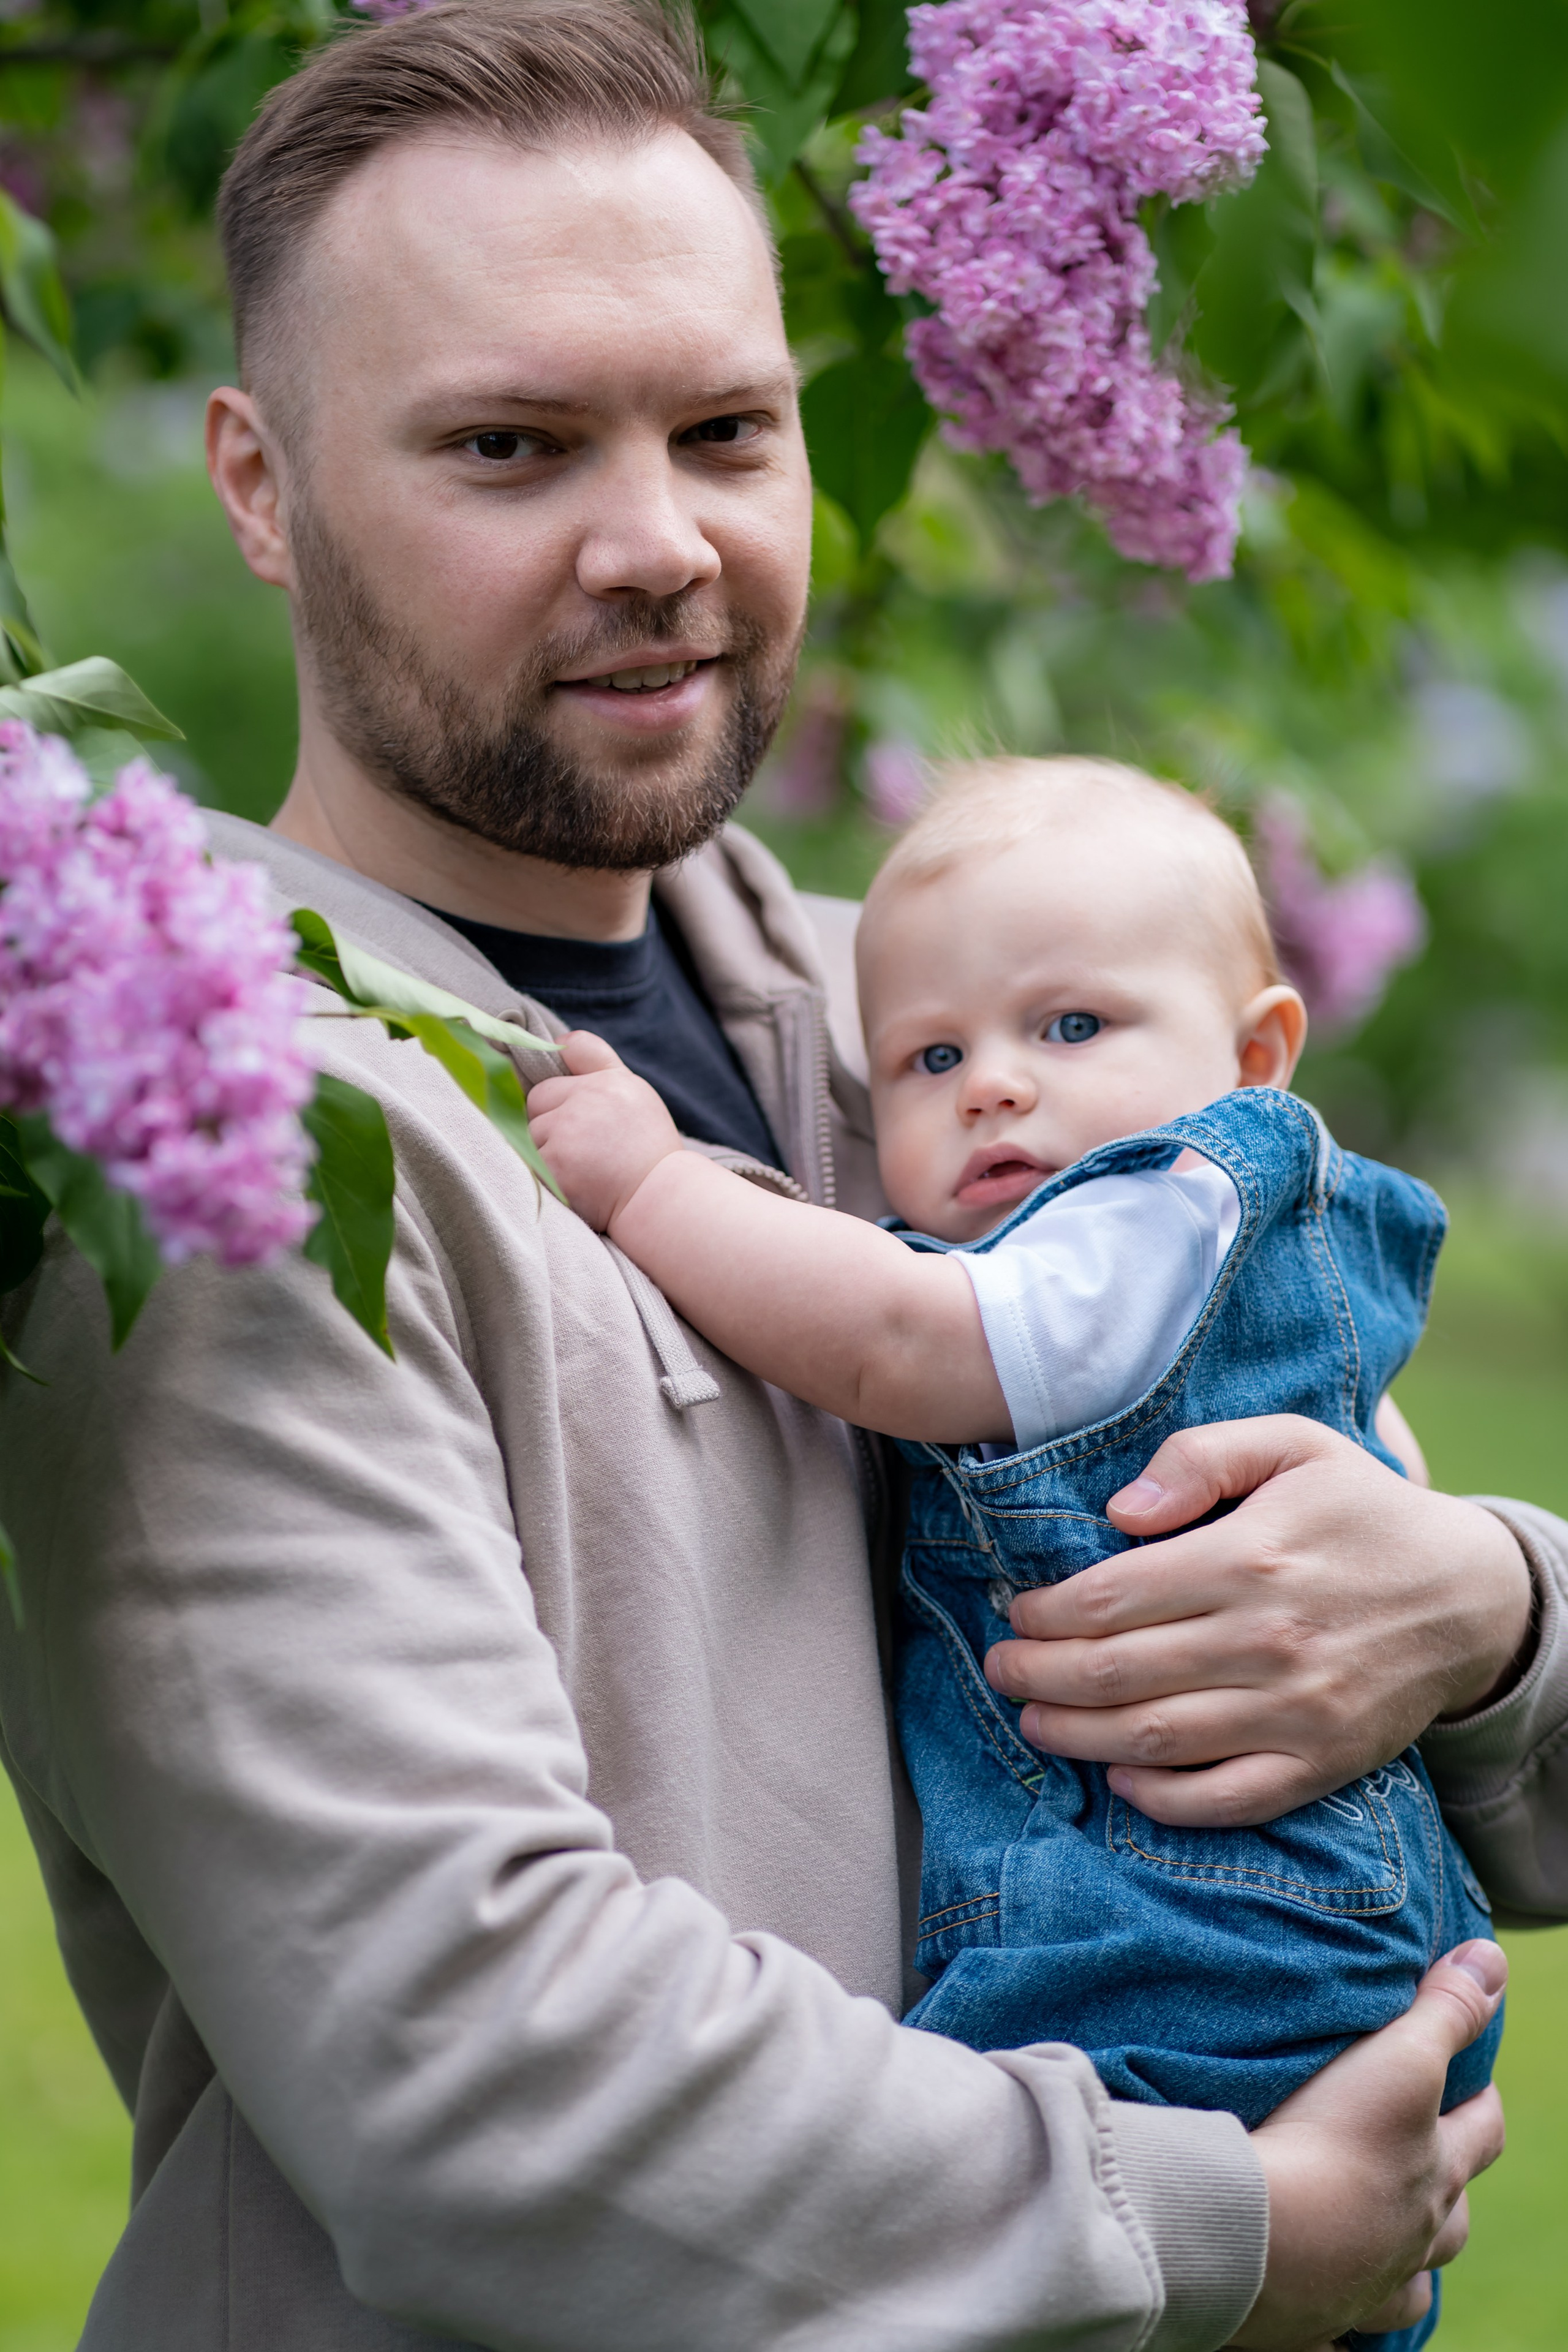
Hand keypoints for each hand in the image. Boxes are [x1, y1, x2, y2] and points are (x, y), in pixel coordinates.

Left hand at [527, 1031, 683, 1232]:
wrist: (659, 1199)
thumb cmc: (646, 1148)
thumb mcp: (632, 1091)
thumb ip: (596, 1060)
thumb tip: (559, 1041)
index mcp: (606, 1081)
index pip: (550, 1083)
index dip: (559, 1107)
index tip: (580, 1127)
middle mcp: (585, 1102)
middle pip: (534, 1108)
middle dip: (548, 1128)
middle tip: (581, 1152)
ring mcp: (565, 1134)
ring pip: (528, 1138)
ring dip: (544, 1154)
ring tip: (579, 1171)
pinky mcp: (553, 1167)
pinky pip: (528, 1166)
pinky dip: (543, 1178)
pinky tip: (571, 1185)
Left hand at [984, 1417, 1534, 1825]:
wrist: (1471, 1594)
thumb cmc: (1361, 1510)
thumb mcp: (1292, 1444)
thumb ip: (1201, 1456)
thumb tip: (1120, 1509)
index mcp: (1248, 1556)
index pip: (1109, 1598)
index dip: (1044, 1613)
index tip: (1015, 1614)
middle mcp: (1266, 1639)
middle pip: (1116, 1672)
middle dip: (1038, 1678)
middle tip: (1002, 1672)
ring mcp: (1295, 1711)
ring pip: (1156, 1738)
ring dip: (1077, 1736)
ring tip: (1034, 1722)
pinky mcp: (1321, 1763)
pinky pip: (1226, 1799)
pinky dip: (1163, 1800)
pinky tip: (1120, 1779)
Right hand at [1229, 1940, 1506, 2348]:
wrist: (1255, 2238)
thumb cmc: (1331, 2143)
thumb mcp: (1396, 2061)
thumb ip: (1442, 2010)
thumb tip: (1492, 1959)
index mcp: (1433, 2178)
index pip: (1482, 2136)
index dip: (1483, 2107)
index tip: (1478, 2086)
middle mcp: (1409, 2241)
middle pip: (1452, 2225)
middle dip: (1448, 2194)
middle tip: (1429, 2165)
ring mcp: (1362, 2288)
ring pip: (1407, 2288)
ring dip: (1404, 2264)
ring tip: (1383, 2243)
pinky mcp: (1309, 2321)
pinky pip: (1336, 2335)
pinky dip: (1336, 2323)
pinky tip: (1322, 2311)